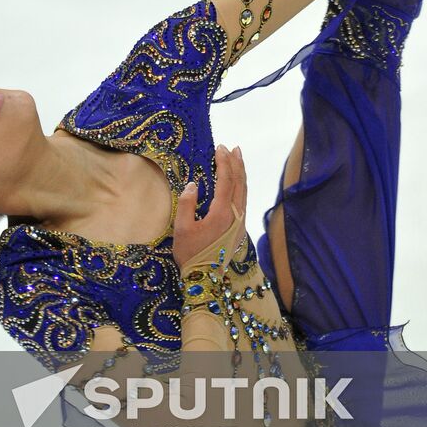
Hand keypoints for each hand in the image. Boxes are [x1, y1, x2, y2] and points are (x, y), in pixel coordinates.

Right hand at [172, 145, 247, 270]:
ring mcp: (240, 222)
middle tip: (232, 148)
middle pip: (239, 183)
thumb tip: (193, 184)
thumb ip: (187, 204)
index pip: (226, 181)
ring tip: (238, 158)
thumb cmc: (191, 254)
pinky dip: (241, 186)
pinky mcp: (240, 228)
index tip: (220, 148)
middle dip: (236, 163)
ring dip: (241, 173)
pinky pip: (244, 200)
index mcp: (222, 213)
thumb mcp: (182, 229)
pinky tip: (237, 182)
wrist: (205, 278)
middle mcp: (236, 215)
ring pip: (244, 191)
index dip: (224, 163)